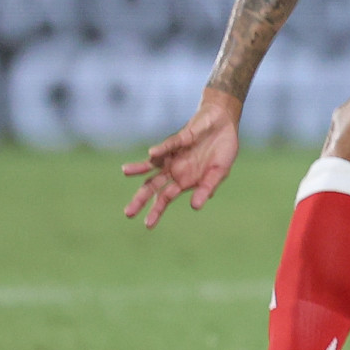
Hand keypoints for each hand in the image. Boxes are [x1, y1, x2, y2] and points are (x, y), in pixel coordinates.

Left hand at [122, 91, 241, 228]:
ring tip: (125, 171)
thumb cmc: (222, 150)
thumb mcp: (219, 173)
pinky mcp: (178, 140)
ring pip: (152, 166)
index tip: (147, 225)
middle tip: (128, 214)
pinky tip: (152, 154)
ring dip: (138, 169)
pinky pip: (167, 146)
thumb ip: (207, 188)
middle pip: (152, 187)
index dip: (156, 211)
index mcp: (184, 181)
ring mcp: (173, 155)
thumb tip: (195, 207)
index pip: (165, 198)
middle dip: (140, 199)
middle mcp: (174, 170)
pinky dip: (160, 150)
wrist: (224, 124)